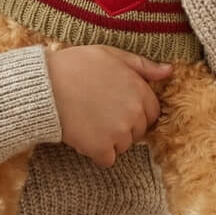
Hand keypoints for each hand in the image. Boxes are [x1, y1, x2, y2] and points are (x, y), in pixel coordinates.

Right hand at [46, 46, 171, 167]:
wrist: (46, 85)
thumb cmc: (77, 65)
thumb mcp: (111, 55)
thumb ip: (143, 65)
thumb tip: (169, 71)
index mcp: (138, 90)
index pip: (152, 112)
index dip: (136, 110)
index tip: (118, 106)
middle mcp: (133, 113)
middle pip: (139, 131)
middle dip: (124, 126)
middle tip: (101, 112)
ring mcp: (118, 132)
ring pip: (124, 146)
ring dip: (111, 140)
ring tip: (90, 120)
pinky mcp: (101, 148)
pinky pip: (108, 159)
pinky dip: (98, 152)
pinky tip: (85, 135)